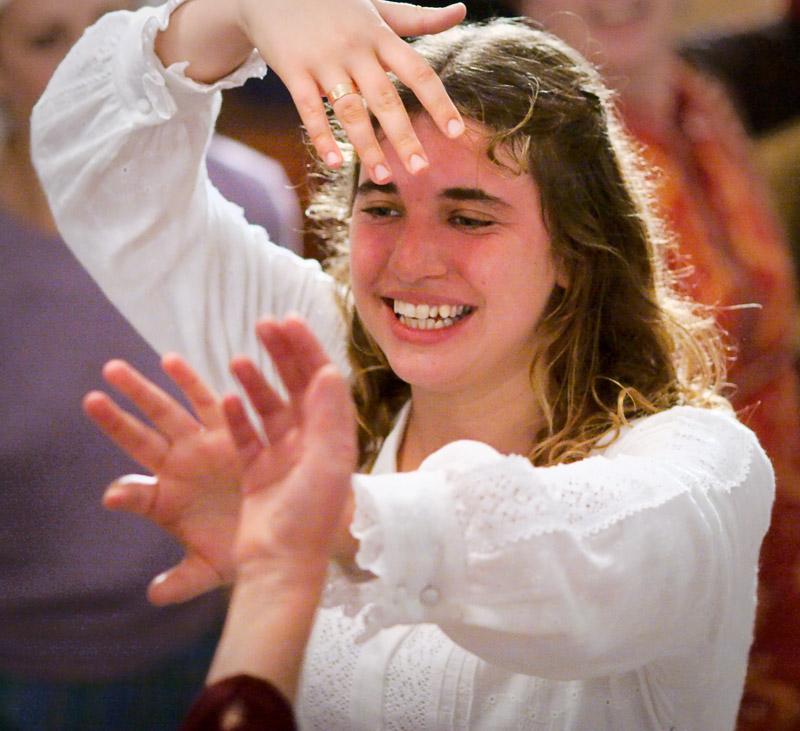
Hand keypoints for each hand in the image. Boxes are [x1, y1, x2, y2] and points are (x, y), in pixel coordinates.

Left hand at [83, 355, 241, 604]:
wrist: (279, 533)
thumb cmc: (239, 548)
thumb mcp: (208, 567)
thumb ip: (181, 579)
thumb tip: (152, 594)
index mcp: (169, 493)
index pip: (136, 479)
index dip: (122, 471)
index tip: (109, 476)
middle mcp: (183, 461)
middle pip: (148, 430)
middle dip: (125, 406)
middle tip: (103, 379)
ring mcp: (205, 444)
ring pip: (174, 410)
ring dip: (151, 388)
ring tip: (122, 368)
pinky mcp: (230, 432)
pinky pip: (209, 404)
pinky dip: (192, 386)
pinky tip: (174, 364)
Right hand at [158, 0, 465, 181]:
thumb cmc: (334, 3)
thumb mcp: (377, 7)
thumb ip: (418, 18)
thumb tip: (460, 12)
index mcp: (380, 36)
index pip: (418, 72)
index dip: (439, 103)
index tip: (457, 133)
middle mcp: (355, 49)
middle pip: (385, 98)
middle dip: (404, 136)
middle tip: (421, 169)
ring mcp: (323, 61)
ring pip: (349, 110)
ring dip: (367, 146)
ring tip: (383, 177)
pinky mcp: (293, 71)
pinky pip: (309, 111)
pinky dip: (322, 138)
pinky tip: (335, 163)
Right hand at [223, 315, 359, 572]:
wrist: (280, 566)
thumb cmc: (308, 518)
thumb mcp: (324, 464)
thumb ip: (326, 417)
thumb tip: (328, 370)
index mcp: (333, 439)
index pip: (323, 382)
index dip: (309, 350)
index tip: (289, 321)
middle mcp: (311, 443)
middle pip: (298, 388)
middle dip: (284, 355)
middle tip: (264, 324)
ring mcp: (284, 457)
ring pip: (270, 409)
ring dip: (257, 383)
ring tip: (240, 360)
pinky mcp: (258, 473)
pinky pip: (247, 437)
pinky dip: (238, 418)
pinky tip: (227, 401)